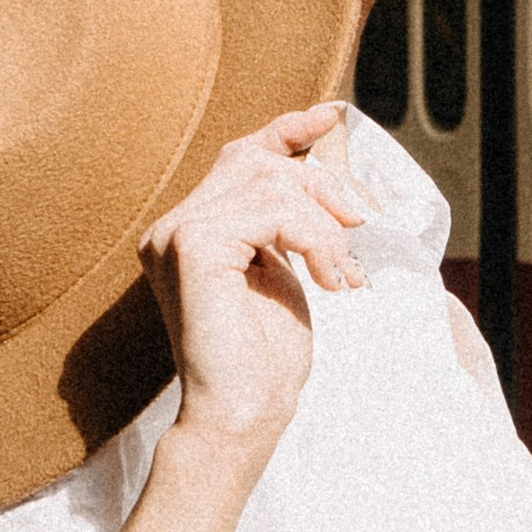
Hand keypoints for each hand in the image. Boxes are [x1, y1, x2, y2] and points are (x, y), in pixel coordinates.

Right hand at [138, 104, 370, 455]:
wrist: (244, 415)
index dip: (284, 129)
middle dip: (321, 186)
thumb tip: (318, 165)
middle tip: (360, 232)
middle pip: (258, 160)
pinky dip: (315, 240)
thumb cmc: (266, 358)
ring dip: (326, 226)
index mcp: (190, 230)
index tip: (328, 117)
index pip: (239, 156)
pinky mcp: (192, 247)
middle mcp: (172, 226)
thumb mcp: (287, 272)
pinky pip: (272, 211)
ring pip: (271, 183)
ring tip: (343, 274)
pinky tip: (328, 281)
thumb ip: (288, 222)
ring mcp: (176, 233)